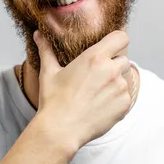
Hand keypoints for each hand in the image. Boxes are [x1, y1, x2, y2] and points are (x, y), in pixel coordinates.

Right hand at [33, 30, 136, 149]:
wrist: (61, 129)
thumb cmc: (53, 100)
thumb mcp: (49, 72)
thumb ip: (46, 49)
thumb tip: (38, 33)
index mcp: (94, 58)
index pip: (121, 37)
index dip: (116, 41)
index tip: (109, 47)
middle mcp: (111, 70)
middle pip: (122, 59)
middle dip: (112, 64)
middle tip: (95, 75)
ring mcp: (120, 89)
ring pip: (124, 79)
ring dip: (114, 83)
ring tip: (94, 93)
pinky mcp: (124, 105)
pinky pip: (125, 97)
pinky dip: (115, 100)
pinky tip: (98, 106)